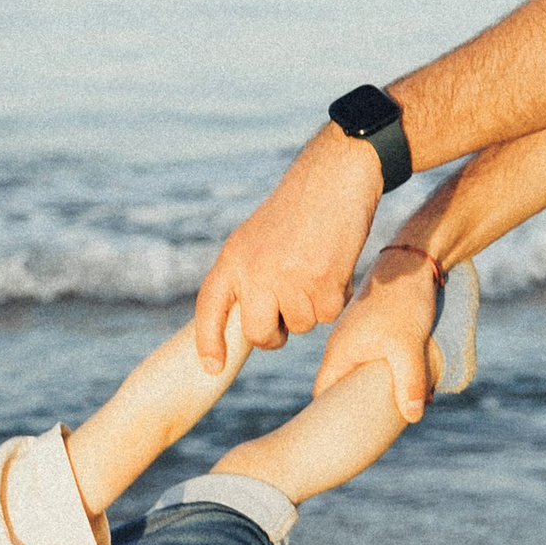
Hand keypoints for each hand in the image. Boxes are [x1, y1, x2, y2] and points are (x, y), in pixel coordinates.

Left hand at [194, 128, 384, 365]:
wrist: (333, 178)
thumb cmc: (298, 210)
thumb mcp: (255, 237)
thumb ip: (246, 276)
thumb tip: (248, 323)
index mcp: (232, 259)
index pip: (210, 306)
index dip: (208, 341)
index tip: (212, 367)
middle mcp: (254, 271)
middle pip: (259, 334)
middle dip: (276, 334)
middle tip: (287, 315)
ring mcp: (288, 279)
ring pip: (300, 326)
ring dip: (312, 307)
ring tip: (315, 268)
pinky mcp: (322, 283)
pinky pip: (327, 315)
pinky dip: (336, 298)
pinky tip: (334, 267)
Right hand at [315, 245, 442, 422]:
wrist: (412, 264)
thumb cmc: (404, 302)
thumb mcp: (408, 345)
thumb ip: (409, 382)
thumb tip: (412, 417)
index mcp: (339, 353)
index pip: (322, 396)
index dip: (327, 418)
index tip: (342, 437)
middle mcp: (341, 348)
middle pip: (338, 389)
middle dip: (352, 410)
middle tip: (370, 432)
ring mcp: (355, 340)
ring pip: (355, 376)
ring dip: (369, 393)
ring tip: (388, 414)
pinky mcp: (371, 334)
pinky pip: (369, 364)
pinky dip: (379, 377)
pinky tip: (399, 387)